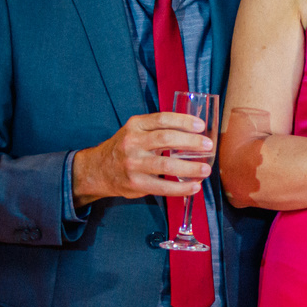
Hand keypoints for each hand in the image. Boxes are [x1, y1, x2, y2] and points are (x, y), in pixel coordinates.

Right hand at [72, 112, 213, 205]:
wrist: (98, 170)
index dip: (184, 121)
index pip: (162, 119)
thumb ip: (158, 130)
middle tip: (209, 145)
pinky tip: (194, 186)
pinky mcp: (135, 183)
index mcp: (135, 126)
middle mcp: (132, 142)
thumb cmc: (125, 148)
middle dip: (191, 142)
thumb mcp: (136, 131)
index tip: (201, 126)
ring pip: (166, 166)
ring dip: (190, 168)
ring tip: (206, 169)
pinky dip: (181, 188)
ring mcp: (133, 164)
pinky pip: (162, 187)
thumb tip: (195, 133)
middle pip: (166, 139)